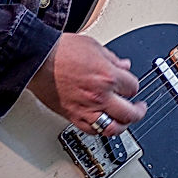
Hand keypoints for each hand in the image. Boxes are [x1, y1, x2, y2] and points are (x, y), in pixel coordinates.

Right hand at [28, 33, 146, 135]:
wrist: (38, 59)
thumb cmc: (61, 50)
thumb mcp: (94, 46)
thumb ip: (112, 59)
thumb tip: (124, 65)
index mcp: (108, 76)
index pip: (133, 87)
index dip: (133, 86)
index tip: (130, 85)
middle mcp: (100, 95)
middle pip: (129, 113)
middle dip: (138, 111)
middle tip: (139, 109)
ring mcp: (86, 108)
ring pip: (112, 128)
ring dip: (122, 126)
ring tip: (125, 122)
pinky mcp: (72, 116)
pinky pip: (92, 131)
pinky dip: (100, 130)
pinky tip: (103, 124)